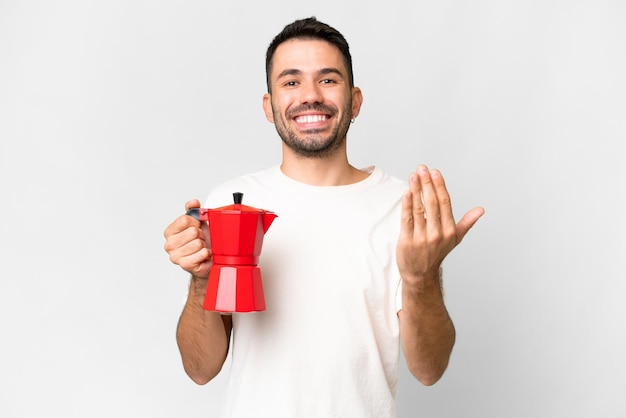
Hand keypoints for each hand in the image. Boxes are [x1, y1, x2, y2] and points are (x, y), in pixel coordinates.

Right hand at [164, 199, 212, 278]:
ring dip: (203, 244)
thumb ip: (193, 210)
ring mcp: (175, 256)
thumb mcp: (197, 223)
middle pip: (192, 231)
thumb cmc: (201, 241)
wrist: (206, 259)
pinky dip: (206, 253)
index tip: (196, 227)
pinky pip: (201, 253)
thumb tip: (193, 202)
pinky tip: (203, 255)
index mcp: (170, 232)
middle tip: (200, 239)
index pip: (185, 219)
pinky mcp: (185, 265)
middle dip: (200, 234)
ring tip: (201, 247)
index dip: (195, 222)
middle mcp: (169, 244)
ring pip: (198, 243)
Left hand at [396, 165, 483, 283]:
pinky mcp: (407, 241)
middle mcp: (437, 234)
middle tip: (422, 168)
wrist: (420, 275)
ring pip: (419, 209)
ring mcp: (422, 238)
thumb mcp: (454, 239)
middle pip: (432, 203)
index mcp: (449, 231)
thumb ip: (467, 222)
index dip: (439, 186)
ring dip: (416, 190)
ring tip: (413, 176)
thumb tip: (481, 210)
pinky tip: (406, 192)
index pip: (445, 203)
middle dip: (427, 184)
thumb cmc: (436, 253)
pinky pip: (407, 220)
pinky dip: (407, 205)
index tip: (434, 172)